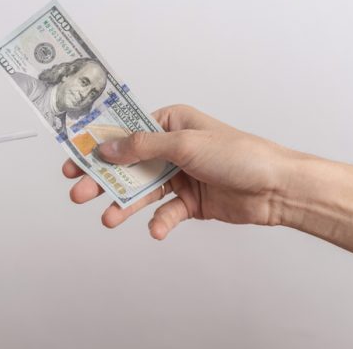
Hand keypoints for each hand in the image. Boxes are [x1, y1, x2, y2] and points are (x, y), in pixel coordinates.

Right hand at [63, 105, 295, 238]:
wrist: (277, 188)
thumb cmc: (239, 155)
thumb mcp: (185, 145)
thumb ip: (142, 148)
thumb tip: (107, 148)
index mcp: (170, 124)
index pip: (126, 132)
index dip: (98, 145)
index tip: (74, 157)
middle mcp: (172, 149)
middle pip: (128, 165)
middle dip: (103, 179)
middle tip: (79, 192)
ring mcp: (180, 176)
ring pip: (142, 191)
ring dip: (124, 205)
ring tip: (107, 218)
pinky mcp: (189, 202)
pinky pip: (164, 212)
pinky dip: (158, 222)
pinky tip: (156, 229)